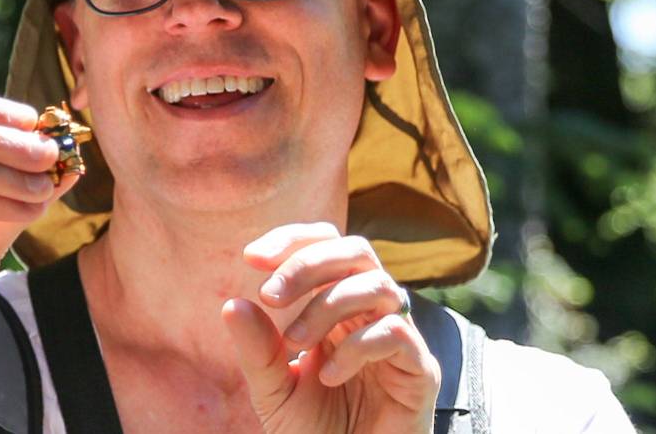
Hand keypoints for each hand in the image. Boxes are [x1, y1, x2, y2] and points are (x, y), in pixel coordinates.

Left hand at [222, 222, 439, 433]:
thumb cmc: (315, 432)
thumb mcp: (273, 390)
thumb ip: (257, 350)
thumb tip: (234, 303)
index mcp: (337, 306)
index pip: (326, 245)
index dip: (292, 241)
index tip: (250, 258)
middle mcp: (372, 313)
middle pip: (356, 251)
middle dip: (307, 264)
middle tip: (270, 296)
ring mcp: (400, 339)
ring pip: (377, 284)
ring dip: (327, 304)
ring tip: (296, 342)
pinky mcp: (421, 371)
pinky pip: (396, 333)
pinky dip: (356, 346)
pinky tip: (328, 375)